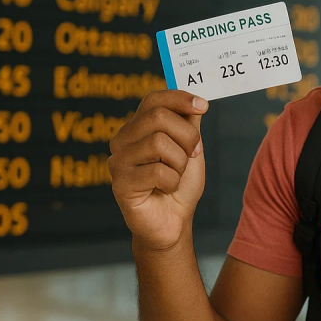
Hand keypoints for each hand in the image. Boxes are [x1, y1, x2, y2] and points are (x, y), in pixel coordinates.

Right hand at [108, 90, 207, 251]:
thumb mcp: (191, 148)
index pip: (153, 99)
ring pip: (159, 143)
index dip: (179, 98)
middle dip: (187, 136)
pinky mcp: (120, 184)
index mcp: (138, 127)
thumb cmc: (180, 184)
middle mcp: (122, 140)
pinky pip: (158, 171)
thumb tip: (193, 100)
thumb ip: (189, 124)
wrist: (174, 222)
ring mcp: (118, 161)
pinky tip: (164, 190)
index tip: (203, 106)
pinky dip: (172, 182)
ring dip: (179, 162)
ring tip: (174, 176)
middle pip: (159, 117)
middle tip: (191, 155)